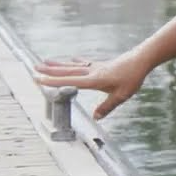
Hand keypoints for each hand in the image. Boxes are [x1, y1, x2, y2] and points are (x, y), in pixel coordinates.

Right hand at [33, 52, 151, 119]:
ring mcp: (95, 67)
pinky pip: (84, 63)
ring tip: (45, 62)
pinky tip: (72, 59)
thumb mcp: (122, 95)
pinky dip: (75, 62)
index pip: (70, 81)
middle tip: (34, 69)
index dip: (53, 81)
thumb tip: (96, 117)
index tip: (39, 80)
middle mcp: (91, 72)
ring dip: (58, 65)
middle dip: (50, 71)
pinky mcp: (100, 65)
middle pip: (67, 71)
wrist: (141, 60)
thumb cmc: (132, 77)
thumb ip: (108, 106)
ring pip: (72, 66)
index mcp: (94, 80)